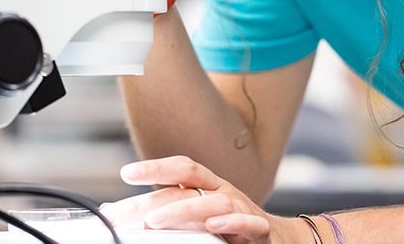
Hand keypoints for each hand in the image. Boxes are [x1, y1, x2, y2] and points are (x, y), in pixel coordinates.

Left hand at [100, 156, 305, 243]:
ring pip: (215, 203)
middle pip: (187, 188)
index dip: (155, 167)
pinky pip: (249, 224)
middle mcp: (225, 193)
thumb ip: (169, 215)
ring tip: (155, 220)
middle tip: (120, 212)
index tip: (126, 173)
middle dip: (152, 198)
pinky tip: (213, 226)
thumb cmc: (234, 229)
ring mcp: (244, 210)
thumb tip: (125, 215)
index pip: (180, 170)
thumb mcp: (200, 219)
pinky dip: (232, 223)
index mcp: (209, 188)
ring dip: (184, 211)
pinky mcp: (261, 231)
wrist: (284, 240)